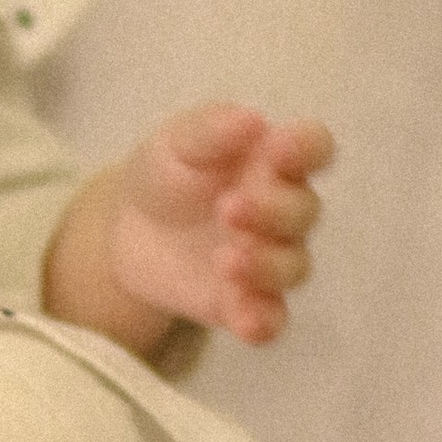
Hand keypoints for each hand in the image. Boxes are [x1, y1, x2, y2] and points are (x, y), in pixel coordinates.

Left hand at [48, 104, 332, 353]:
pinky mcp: (247, 302)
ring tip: (225, 260)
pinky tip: (244, 321)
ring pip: (294, 267)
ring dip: (266, 265)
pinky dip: (262, 321)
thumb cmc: (167, 173)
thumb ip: (211, 131)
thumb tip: (252, 120)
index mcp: (274, 159)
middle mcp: (283, 210)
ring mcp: (269, 258)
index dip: (306, 149)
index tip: (278, 150)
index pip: (315, 148)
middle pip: (304, 212)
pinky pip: (271, 318)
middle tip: (227, 209)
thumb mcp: (176, 143)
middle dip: (272, 212)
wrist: (127, 230)